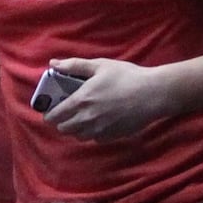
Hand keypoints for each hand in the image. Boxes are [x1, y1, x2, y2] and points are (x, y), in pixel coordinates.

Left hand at [43, 57, 168, 140]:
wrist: (153, 94)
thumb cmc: (126, 76)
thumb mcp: (99, 65)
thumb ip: (74, 65)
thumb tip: (53, 63)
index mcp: (80, 101)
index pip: (54, 116)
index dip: (49, 114)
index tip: (50, 109)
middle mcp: (87, 119)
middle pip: (64, 129)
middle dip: (61, 122)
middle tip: (66, 112)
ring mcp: (100, 130)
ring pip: (78, 136)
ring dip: (76, 128)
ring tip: (81, 117)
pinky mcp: (112, 136)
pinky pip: (95, 139)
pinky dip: (92, 132)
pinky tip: (99, 121)